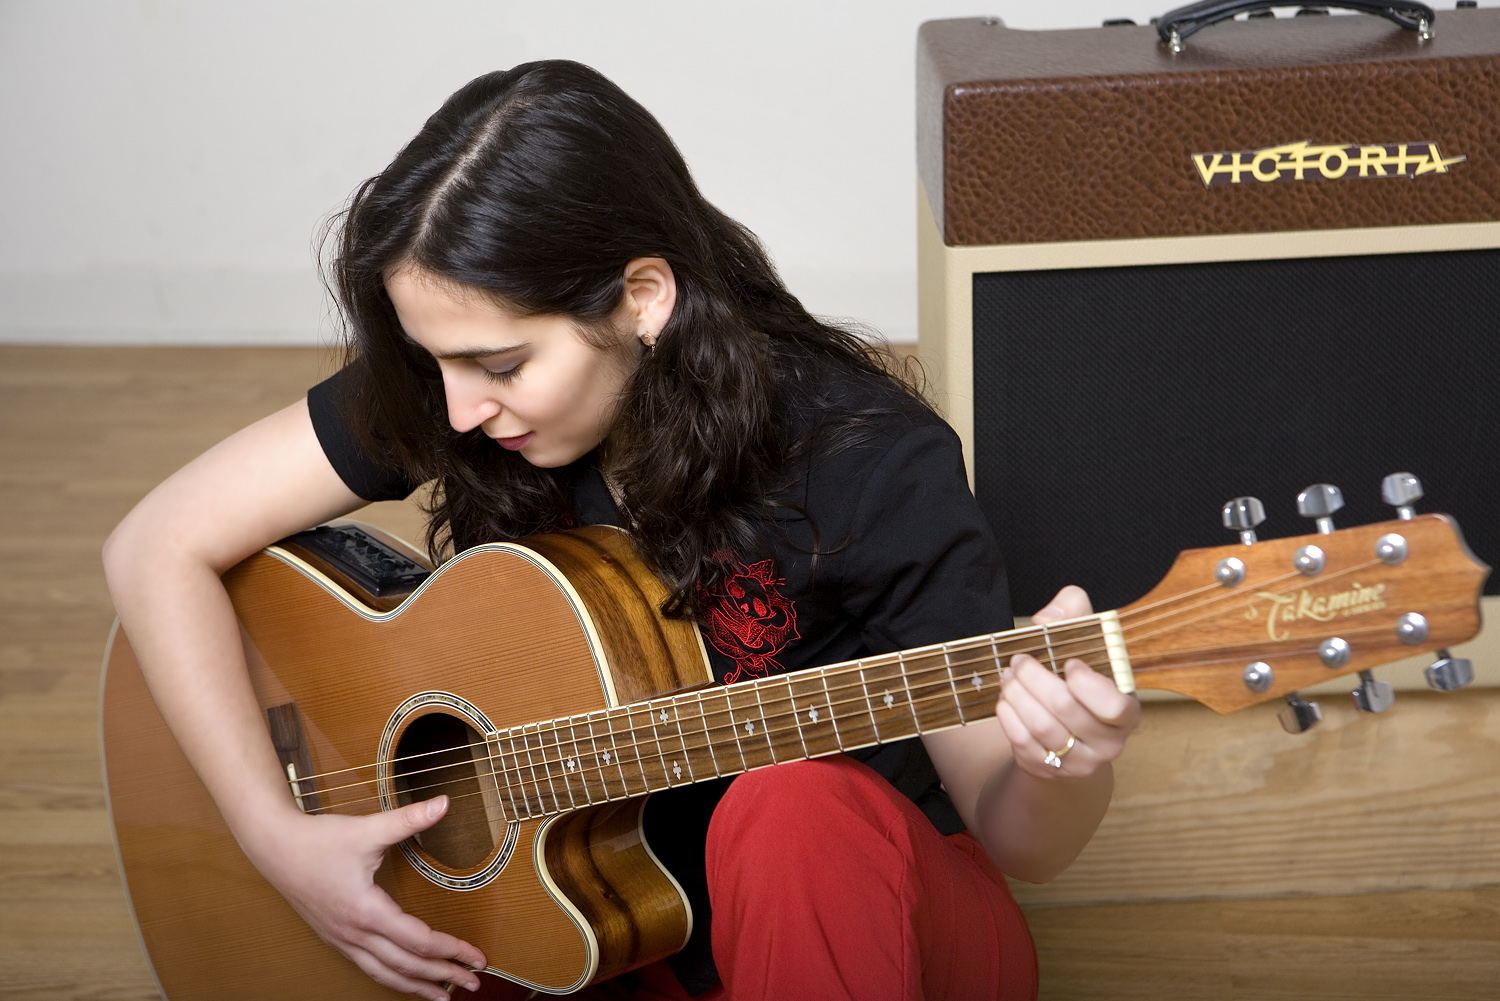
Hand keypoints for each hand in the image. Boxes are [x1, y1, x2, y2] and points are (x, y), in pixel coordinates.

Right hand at [246, 796, 486, 1000]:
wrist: (274, 847)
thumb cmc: (319, 840)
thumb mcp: (368, 829)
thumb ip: (409, 819)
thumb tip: (444, 802)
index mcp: (367, 911)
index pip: (419, 941)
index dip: (452, 950)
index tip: (477, 956)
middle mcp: (355, 933)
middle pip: (407, 965)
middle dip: (443, 976)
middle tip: (474, 983)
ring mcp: (343, 940)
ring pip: (385, 974)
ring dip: (417, 986)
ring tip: (443, 996)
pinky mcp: (335, 938)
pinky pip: (369, 967)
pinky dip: (392, 978)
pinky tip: (405, 980)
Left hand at [995, 585, 1139, 780]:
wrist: (1068, 737)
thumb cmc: (1077, 683)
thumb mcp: (1084, 645)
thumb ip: (1074, 615)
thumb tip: (1049, 617)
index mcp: (1127, 711)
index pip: (1115, 706)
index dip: (1088, 684)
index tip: (1069, 663)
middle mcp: (1109, 742)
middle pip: (1065, 709)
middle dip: (1035, 678)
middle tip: (1020, 661)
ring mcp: (1079, 762)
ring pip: (1041, 726)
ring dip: (1017, 694)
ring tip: (1008, 676)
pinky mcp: (1049, 770)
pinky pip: (1023, 742)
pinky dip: (1008, 716)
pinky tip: (1006, 699)